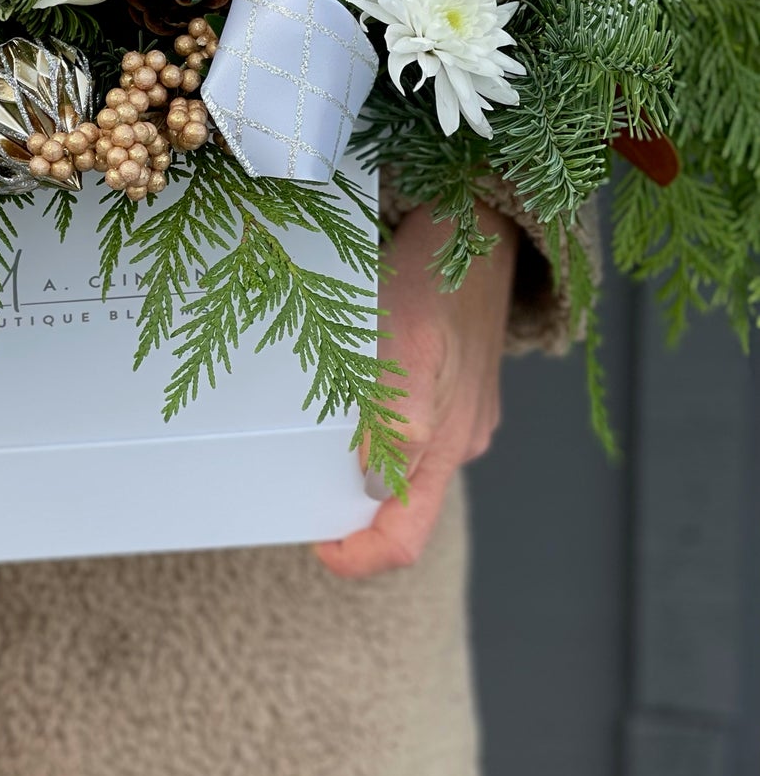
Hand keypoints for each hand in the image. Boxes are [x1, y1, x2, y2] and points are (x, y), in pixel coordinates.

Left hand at [315, 203, 515, 579]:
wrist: (479, 220)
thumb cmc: (437, 277)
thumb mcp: (407, 342)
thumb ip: (399, 418)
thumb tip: (373, 487)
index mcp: (446, 444)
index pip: (403, 539)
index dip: (356, 555)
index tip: (311, 537)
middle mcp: (456, 438)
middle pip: (400, 510)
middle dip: (349, 512)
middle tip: (295, 483)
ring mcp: (458, 412)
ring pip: (401, 466)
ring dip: (357, 464)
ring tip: (308, 434)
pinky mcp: (452, 383)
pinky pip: (409, 425)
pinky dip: (373, 424)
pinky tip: (343, 391)